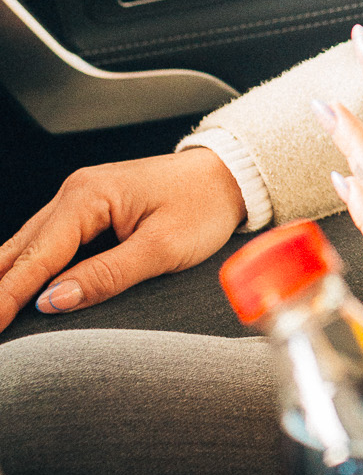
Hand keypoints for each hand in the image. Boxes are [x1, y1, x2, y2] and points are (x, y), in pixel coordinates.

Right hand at [0, 147, 245, 330]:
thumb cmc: (203, 204)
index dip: (7, 296)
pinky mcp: (89, 208)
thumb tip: (53, 301)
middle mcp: (76, 192)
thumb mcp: (161, 248)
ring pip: (28, 245)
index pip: (36, 256)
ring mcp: (80, 197)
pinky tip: (15, 290)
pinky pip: (47, 242)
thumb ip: (106, 275)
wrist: (229, 174)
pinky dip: (28, 267)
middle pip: (21, 249)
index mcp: (89, 196)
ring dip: (7, 279)